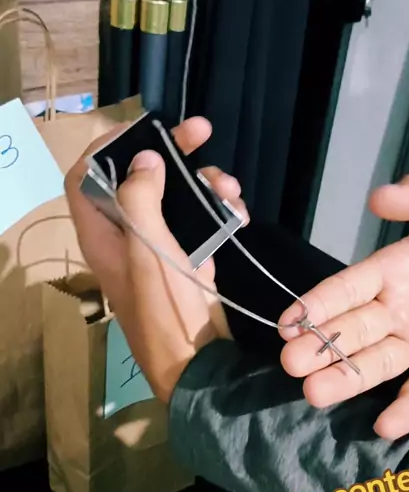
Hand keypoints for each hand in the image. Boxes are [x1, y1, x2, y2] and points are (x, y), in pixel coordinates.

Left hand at [65, 116, 247, 401]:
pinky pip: (199, 222)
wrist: (200, 363)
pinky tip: (239, 215)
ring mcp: (159, 249)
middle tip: (203, 131)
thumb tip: (144, 159)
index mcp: (102, 234)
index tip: (146, 129)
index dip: (108, 146)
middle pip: (138, 178)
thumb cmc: (167, 310)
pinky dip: (219, 211)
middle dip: (172, 152)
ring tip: (232, 190)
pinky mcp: (187, 260)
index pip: (86, 177)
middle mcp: (126, 237)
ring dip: (205, 184)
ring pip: (176, 197)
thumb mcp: (149, 250)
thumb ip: (140, 199)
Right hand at [279, 174, 408, 439]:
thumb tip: (377, 198)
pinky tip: (384, 426)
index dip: (318, 304)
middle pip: (350, 331)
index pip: (346, 289)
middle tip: (291, 363)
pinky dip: (404, 411)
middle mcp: (395, 312)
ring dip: (344, 380)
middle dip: (319, 347)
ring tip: (313, 393)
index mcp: (391, 273)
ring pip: (374, 365)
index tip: (289, 322)